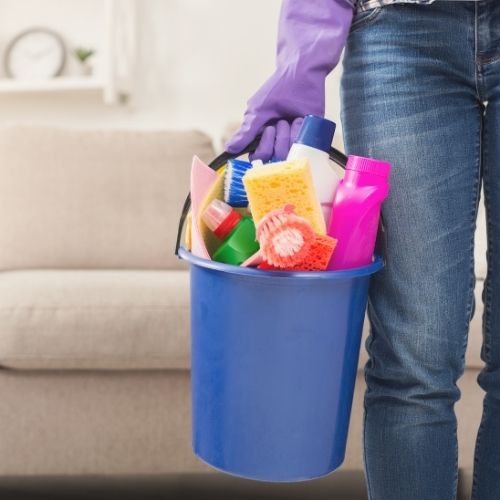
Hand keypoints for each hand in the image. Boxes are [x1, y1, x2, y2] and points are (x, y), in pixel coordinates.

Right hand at [225, 0, 353, 160]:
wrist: (301, 72)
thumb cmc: (277, 89)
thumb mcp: (257, 111)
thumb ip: (245, 133)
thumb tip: (229, 149)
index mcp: (262, 137)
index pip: (259, 158)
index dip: (263, 149)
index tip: (266, 129)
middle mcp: (278, 142)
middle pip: (274, 158)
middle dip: (276, 139)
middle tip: (279, 121)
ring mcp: (294, 140)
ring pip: (289, 154)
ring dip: (287, 134)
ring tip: (289, 118)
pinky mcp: (310, 135)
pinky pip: (304, 146)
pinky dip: (300, 130)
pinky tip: (300, 118)